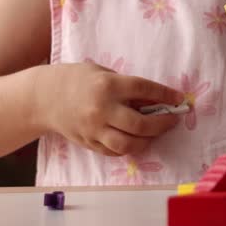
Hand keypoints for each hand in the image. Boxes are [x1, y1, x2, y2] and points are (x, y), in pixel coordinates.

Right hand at [37, 63, 184, 156]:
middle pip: (140, 124)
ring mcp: (94, 129)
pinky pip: (114, 151)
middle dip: (162, 123)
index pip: (145, 90)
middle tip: (173, 120)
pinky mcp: (88, 142)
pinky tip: (137, 139)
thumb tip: (158, 99)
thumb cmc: (79, 80)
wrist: (45, 97)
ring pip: (128, 144)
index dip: (166, 95)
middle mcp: (101, 109)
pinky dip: (130, 147)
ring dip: (148, 140)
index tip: (180, 99)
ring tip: (156, 132)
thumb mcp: (105, 73)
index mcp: (108, 86)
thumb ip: (128, 87)